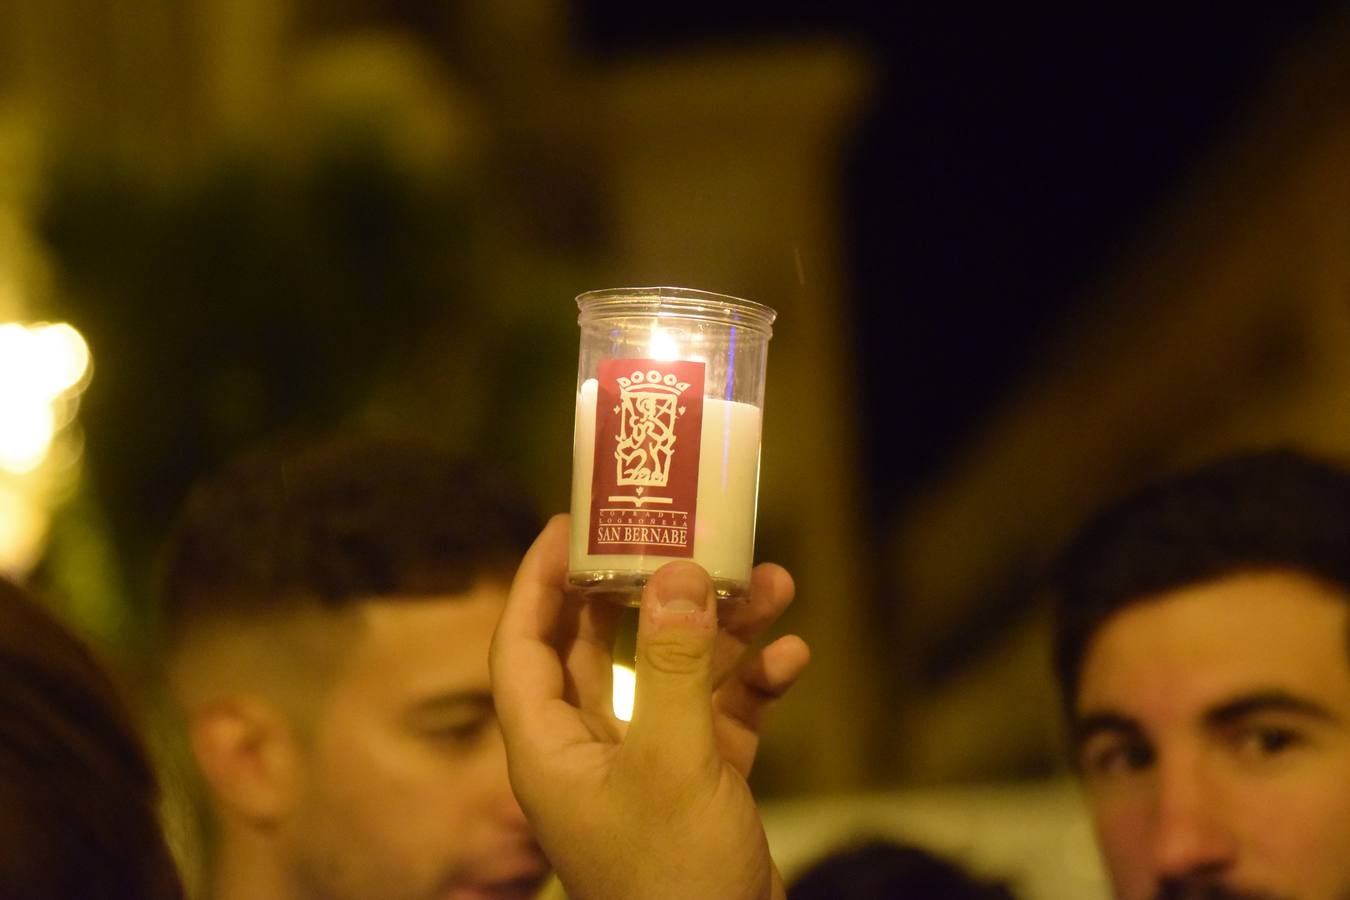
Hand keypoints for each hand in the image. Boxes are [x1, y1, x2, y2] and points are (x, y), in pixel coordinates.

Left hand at [491, 515, 809, 899]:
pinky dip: (754, 684)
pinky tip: (793, 658)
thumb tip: (677, 573)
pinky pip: (721, 715)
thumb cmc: (673, 880)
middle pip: (606, 648)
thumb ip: (674, 664)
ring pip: (674, 674)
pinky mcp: (698, 785)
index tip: (570, 524)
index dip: (537, 579)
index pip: (522, 644)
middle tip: (688, 538)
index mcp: (551, 747)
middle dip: (652, 592)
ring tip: (773, 585)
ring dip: (721, 631)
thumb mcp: (673, 761)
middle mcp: (591, 751)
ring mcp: (647, 768)